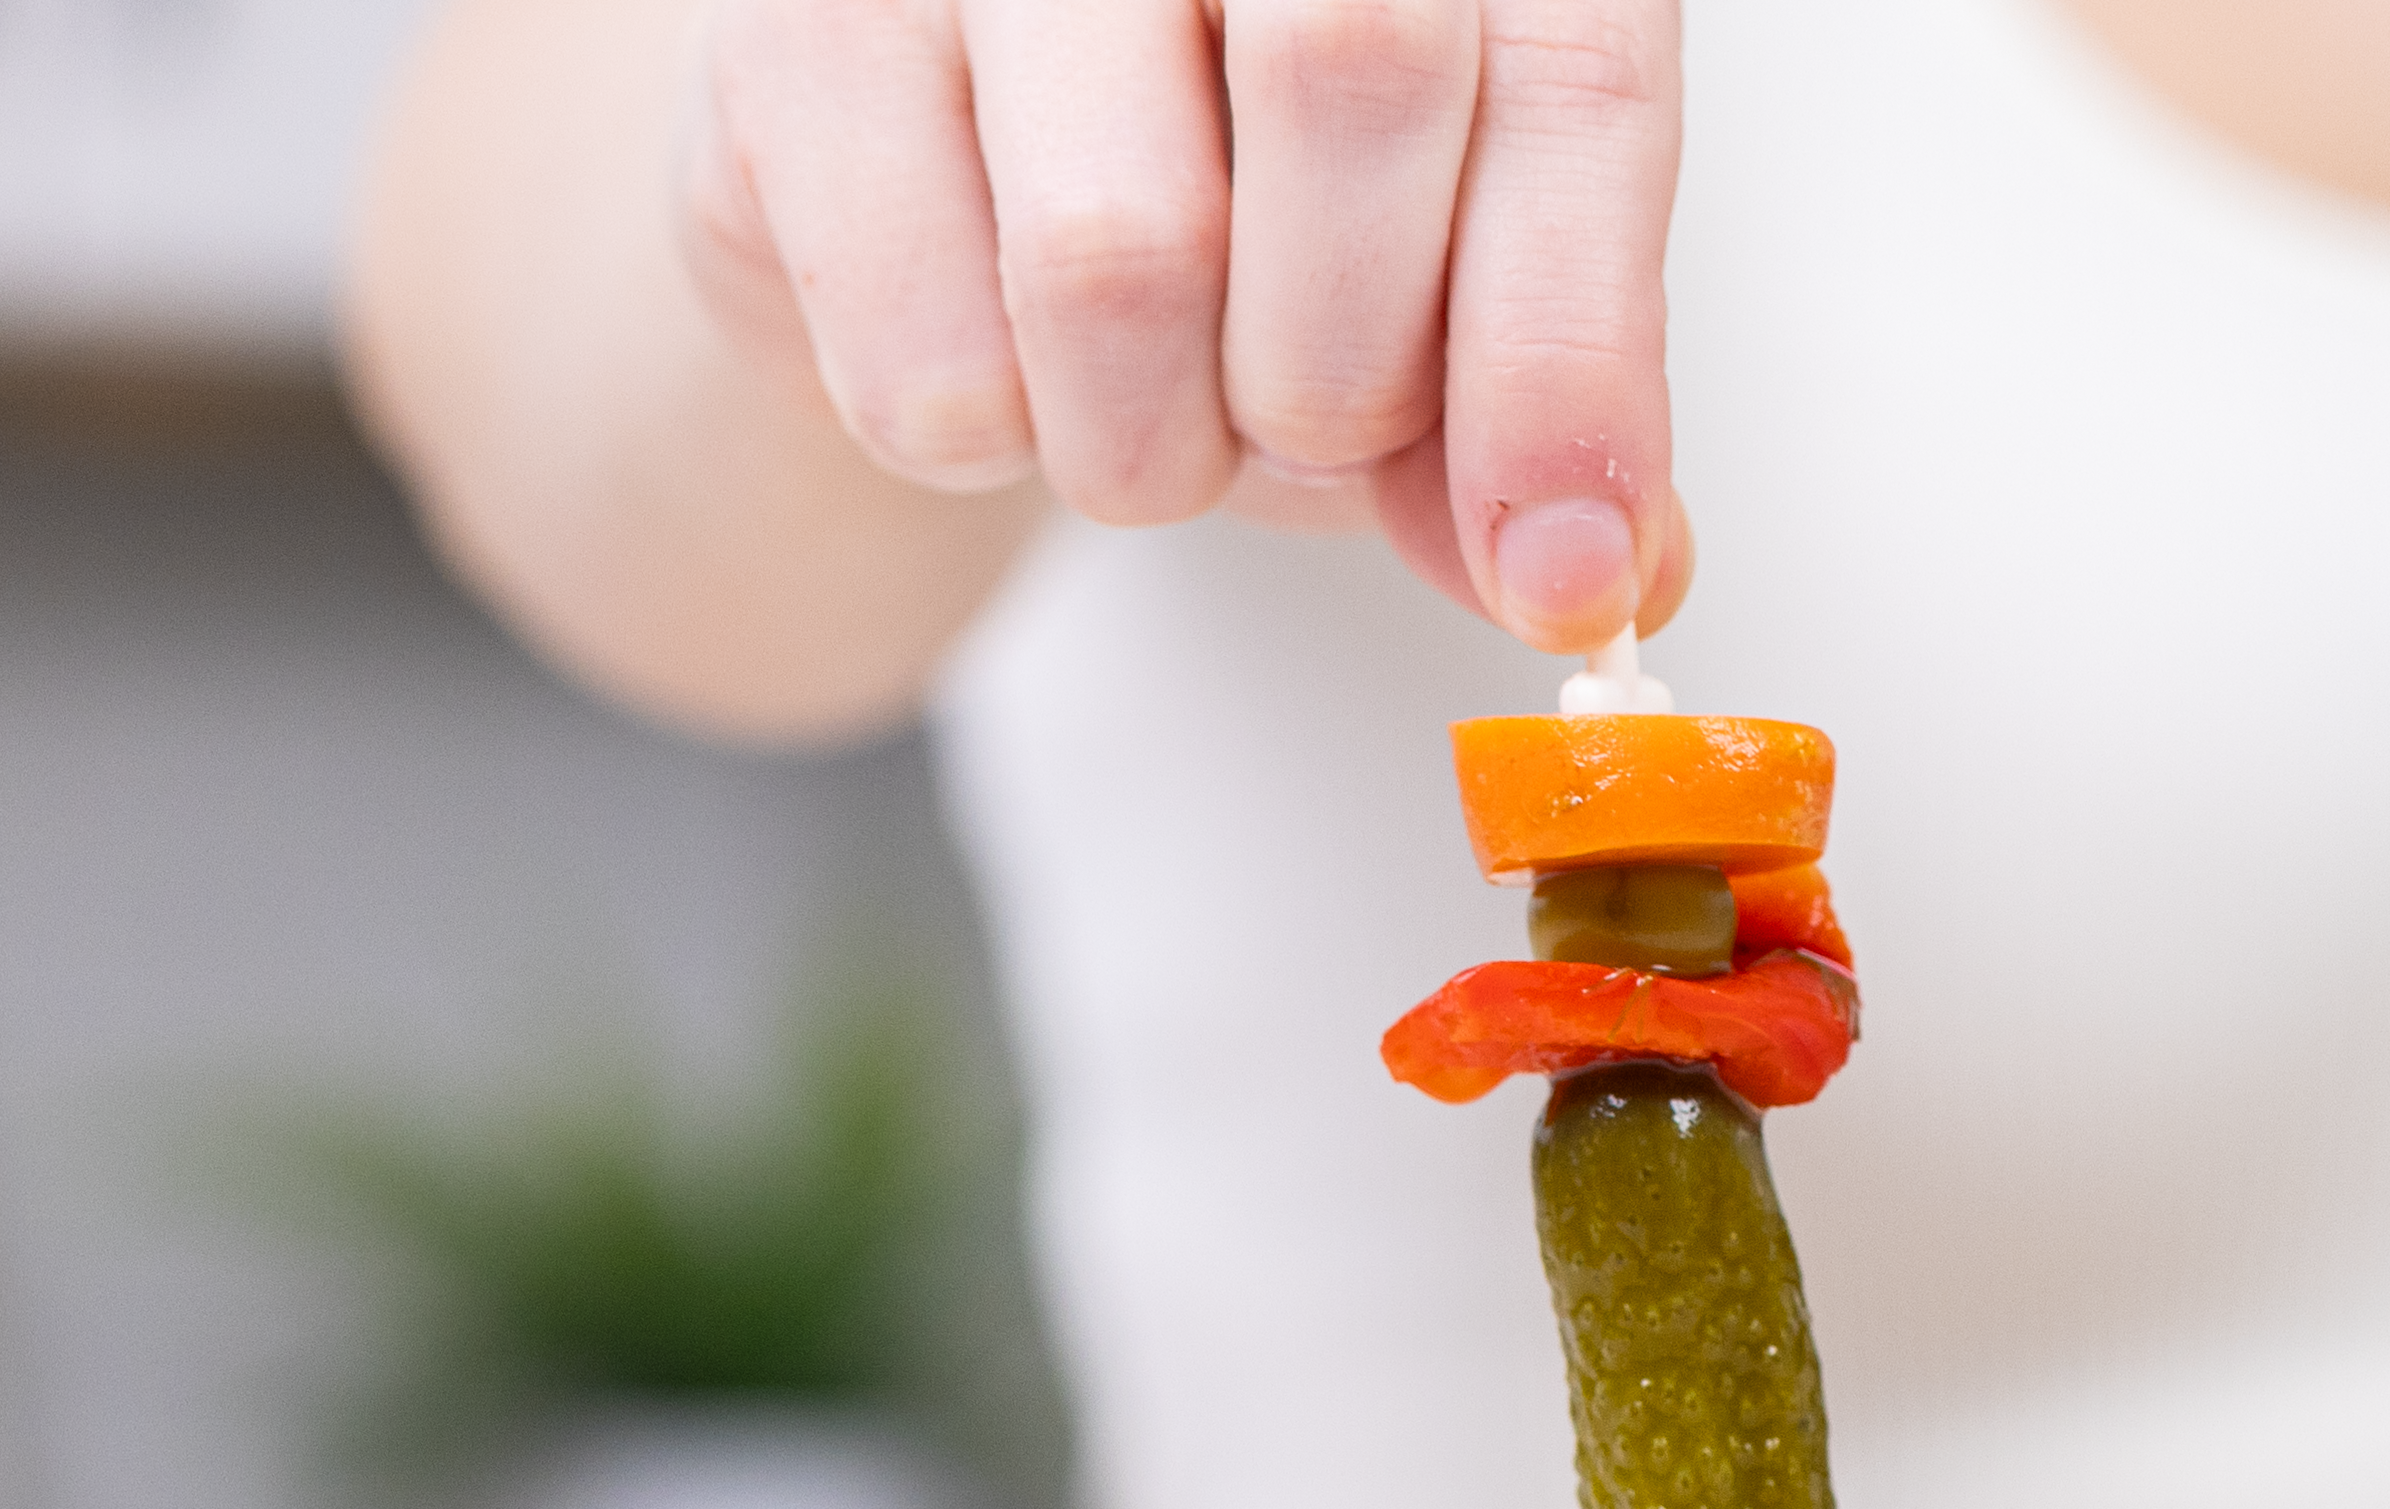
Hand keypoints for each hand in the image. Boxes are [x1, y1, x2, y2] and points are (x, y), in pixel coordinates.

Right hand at [677, 0, 1690, 651]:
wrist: (911, 161)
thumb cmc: (1205, 195)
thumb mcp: (1408, 305)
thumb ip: (1514, 424)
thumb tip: (1593, 573)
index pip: (1566, 65)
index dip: (1571, 344)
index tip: (1564, 566)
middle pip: (1351, 72)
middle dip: (1345, 367)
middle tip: (1294, 424)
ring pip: (1121, 251)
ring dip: (1153, 444)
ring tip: (1134, 397)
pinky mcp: (797, 27)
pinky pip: (935, 359)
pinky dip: (986, 442)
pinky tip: (988, 352)